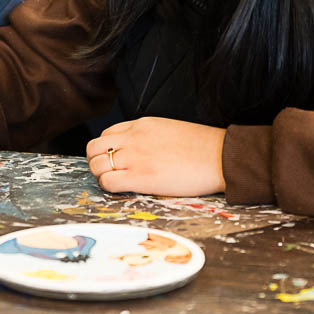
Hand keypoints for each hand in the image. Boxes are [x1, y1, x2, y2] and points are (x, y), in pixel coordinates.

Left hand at [86, 117, 226, 196]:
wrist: (219, 156)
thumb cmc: (202, 147)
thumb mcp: (169, 129)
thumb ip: (149, 136)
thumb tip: (142, 150)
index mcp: (141, 124)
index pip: (107, 133)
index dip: (107, 149)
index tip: (116, 159)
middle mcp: (133, 138)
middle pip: (94, 147)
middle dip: (97, 161)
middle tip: (110, 172)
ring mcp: (135, 156)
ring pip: (96, 164)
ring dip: (101, 174)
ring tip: (116, 182)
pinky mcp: (140, 177)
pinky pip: (108, 181)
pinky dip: (108, 187)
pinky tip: (123, 189)